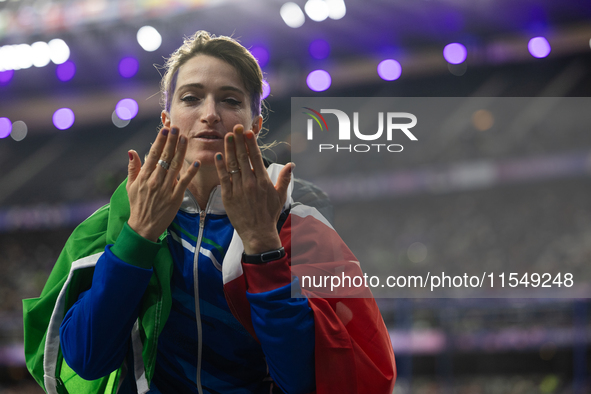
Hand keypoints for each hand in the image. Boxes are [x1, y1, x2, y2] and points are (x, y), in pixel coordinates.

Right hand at [126, 126, 199, 241]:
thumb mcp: (130, 186)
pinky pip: (184, 183)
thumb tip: (131, 151)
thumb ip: (132, 168)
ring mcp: (165, 189)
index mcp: (144, 177)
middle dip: (172, 142)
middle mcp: (154, 181)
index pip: (153, 155)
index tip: (165, 129)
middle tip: (178, 128)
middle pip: (165, 158)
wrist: (143, 227)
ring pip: (175, 167)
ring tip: (186, 138)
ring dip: (181, 152)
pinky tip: (197, 162)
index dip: (160, 141)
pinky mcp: (175, 198)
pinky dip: (191, 172)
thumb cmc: (137, 205)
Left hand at [215, 125, 293, 254]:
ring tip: (227, 136)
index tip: (248, 132)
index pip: (256, 157)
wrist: (258, 233)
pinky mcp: (228, 197)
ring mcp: (238, 189)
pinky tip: (218, 155)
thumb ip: (285, 178)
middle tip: (235, 128)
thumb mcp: (280, 196)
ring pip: (232, 165)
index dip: (251, 143)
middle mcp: (250, 183)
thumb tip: (292, 165)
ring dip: (229, 149)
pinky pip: (223, 178)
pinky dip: (220, 166)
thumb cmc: (269, 214)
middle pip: (243, 157)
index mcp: (263, 181)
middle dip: (239, 141)